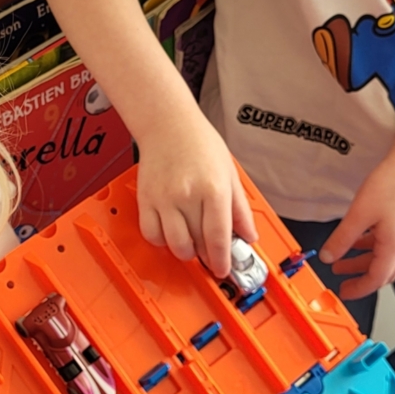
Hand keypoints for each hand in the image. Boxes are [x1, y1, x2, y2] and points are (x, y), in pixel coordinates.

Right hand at [135, 108, 257, 279]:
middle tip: (210, 254)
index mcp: (213, 189)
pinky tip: (171, 232)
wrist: (168, 124)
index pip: (218, 236)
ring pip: (173, 244)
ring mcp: (164, 198)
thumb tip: (249, 234)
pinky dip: (161, 240)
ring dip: (185, 251)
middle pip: (196, 244)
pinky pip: (151, 234)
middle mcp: (187, 195)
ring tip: (191, 242)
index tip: (223, 269)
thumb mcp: (230, 172)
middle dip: (205, 256)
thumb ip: (240, 208)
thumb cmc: (200, 143)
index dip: (222, 259)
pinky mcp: (145, 199)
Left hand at [319, 156, 394, 298]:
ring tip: (340, 262)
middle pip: (382, 272)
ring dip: (361, 262)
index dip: (360, 289)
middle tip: (343, 283)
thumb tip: (328, 256)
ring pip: (381, 258)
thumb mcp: (358, 215)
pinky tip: (354, 241)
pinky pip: (382, 243)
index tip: (345, 293)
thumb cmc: (390, 185)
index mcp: (393, 246)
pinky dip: (367, 248)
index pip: (376, 278)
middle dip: (361, 279)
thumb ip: (342, 238)